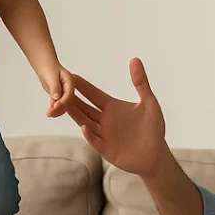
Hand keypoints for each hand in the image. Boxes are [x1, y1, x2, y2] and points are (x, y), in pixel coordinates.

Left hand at [41, 64, 74, 117]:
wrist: (45, 66)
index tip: (54, 107)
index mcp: (70, 81)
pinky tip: (51, 113)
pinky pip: (60, 105)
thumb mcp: (51, 76)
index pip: (69, 94)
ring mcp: (65, 93)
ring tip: (49, 114)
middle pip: (68, 102)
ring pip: (64, 105)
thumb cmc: (49, 68)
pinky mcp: (60, 96)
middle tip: (50, 113)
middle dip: (59, 109)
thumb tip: (56, 98)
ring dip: (57, 111)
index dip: (62, 102)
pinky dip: (55, 110)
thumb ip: (54, 87)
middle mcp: (69, 88)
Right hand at [67, 58, 167, 177]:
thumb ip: (141, 82)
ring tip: (63, 106)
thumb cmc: (154, 129)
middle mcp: (105, 120)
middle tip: (57, 89)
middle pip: (85, 108)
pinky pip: (96, 141)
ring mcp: (104, 135)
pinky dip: (89, 135)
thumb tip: (135, 59)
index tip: (71, 75)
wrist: (156, 156)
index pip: (94, 94)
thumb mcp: (149, 103)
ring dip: (75, 114)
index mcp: (113, 107)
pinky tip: (84, 126)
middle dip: (72, 99)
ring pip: (85, 122)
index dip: (83, 86)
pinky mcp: (107, 150)